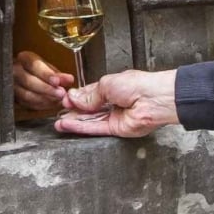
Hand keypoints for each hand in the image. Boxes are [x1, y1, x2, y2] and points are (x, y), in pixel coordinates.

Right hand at [13, 51, 74, 110]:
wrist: (23, 75)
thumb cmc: (37, 70)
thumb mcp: (48, 68)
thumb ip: (58, 75)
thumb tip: (69, 79)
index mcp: (24, 58)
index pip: (34, 65)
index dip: (46, 74)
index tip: (57, 81)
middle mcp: (15, 71)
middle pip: (29, 81)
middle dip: (47, 89)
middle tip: (61, 94)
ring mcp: (12, 85)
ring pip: (27, 95)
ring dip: (45, 99)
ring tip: (58, 100)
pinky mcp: (14, 98)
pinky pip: (27, 104)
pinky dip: (41, 105)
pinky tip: (51, 104)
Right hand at [55, 69, 178, 137]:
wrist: (153, 99)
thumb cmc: (138, 85)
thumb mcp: (107, 84)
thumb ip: (90, 95)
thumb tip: (76, 98)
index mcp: (113, 87)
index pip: (91, 93)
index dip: (77, 97)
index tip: (66, 98)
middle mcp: (113, 103)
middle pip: (89, 109)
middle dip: (74, 110)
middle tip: (60, 111)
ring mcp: (114, 116)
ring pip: (90, 120)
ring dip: (74, 121)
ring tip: (59, 122)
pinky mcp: (115, 129)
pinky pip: (95, 128)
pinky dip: (81, 128)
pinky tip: (68, 126)